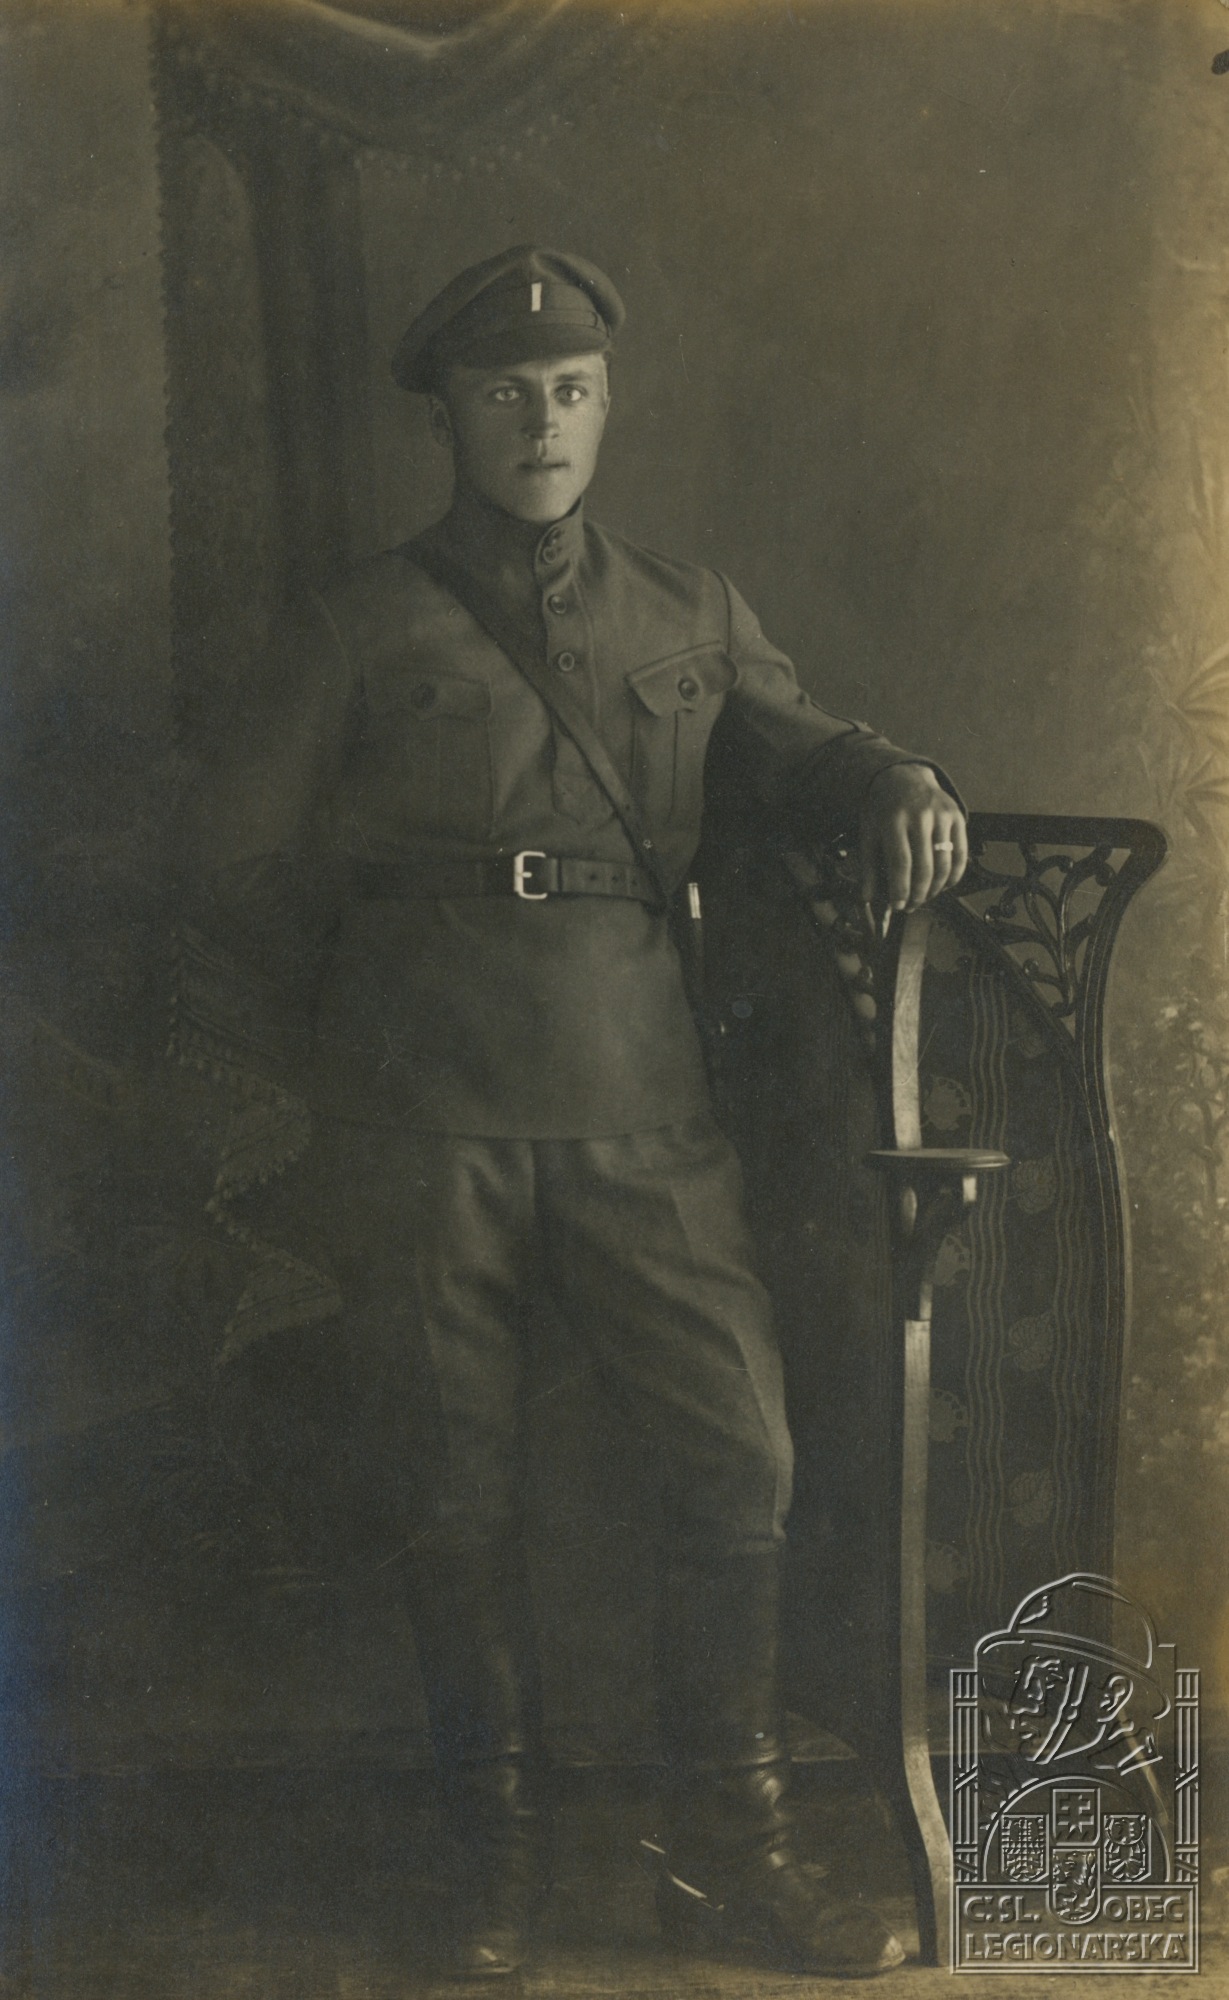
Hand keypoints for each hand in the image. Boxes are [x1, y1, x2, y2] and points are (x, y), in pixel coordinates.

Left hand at [858, 764, 966, 933]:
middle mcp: (920, 815)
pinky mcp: (957, 816)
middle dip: (918, 893)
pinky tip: (943, 885)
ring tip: (924, 897)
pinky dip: (954, 875)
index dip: (900, 888)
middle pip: (924, 866)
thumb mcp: (868, 832)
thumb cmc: (883, 808)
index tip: (898, 905)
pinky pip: (961, 853)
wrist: (903, 776)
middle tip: (911, 906)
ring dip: (935, 888)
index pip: (900, 862)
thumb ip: (868, 866)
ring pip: (944, 863)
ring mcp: (941, 815)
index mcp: (893, 819)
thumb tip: (866, 897)